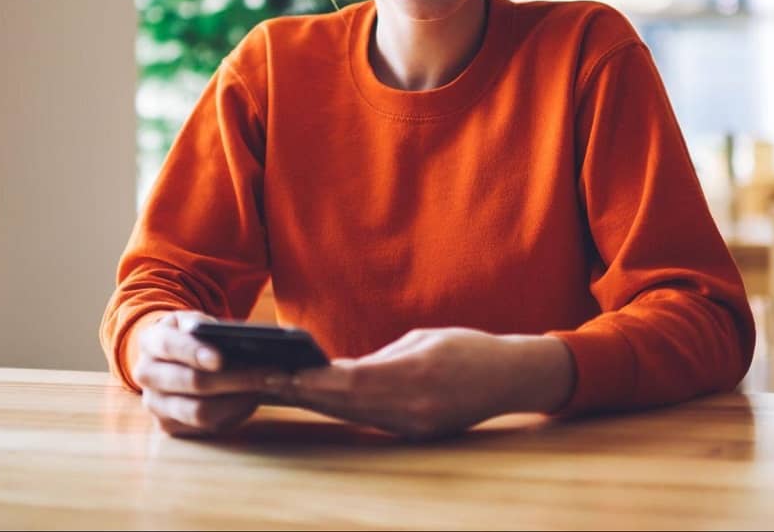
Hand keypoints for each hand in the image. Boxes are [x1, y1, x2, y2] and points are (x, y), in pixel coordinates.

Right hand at [132, 311, 282, 437]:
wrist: (166, 358)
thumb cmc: (187, 336)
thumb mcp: (192, 321)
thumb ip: (207, 325)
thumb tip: (240, 340)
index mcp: (151, 341)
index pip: (170, 346)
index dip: (196, 353)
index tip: (221, 358)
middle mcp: (146, 374)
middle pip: (192, 382)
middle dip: (236, 378)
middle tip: (271, 373)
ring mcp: (155, 404)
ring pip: (200, 411)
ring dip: (239, 400)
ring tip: (267, 387)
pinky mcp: (168, 426)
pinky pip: (205, 427)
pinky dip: (233, 413)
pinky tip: (251, 399)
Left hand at [279, 328, 573, 439]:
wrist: (512, 377)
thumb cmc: (469, 348)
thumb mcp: (424, 340)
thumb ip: (383, 358)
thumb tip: (340, 369)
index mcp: (414, 376)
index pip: (350, 380)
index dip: (312, 377)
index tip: (279, 370)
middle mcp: (411, 407)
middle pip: (343, 402)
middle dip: (301, 392)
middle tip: (262, 381)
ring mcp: (413, 424)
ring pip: (351, 414)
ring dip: (314, 403)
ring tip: (278, 390)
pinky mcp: (415, 432)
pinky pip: (369, 420)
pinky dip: (340, 410)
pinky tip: (315, 400)